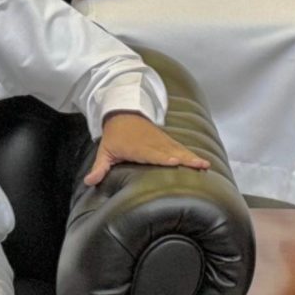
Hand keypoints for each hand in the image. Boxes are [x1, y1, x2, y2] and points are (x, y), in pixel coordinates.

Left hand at [84, 111, 209, 185]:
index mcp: (137, 147)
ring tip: (205, 165)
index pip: (152, 153)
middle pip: (170, 151)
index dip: (163, 157)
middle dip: (185, 158)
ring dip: (192, 157)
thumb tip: (89, 181)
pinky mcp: (166, 140)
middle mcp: (152, 143)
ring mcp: (161, 141)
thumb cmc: (115, 136)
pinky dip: (191, 154)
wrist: (124, 112)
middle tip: (199, 166)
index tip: (174, 160)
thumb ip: (99, 167)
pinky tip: (202, 162)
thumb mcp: (105, 150)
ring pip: (179, 149)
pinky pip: (180, 147)